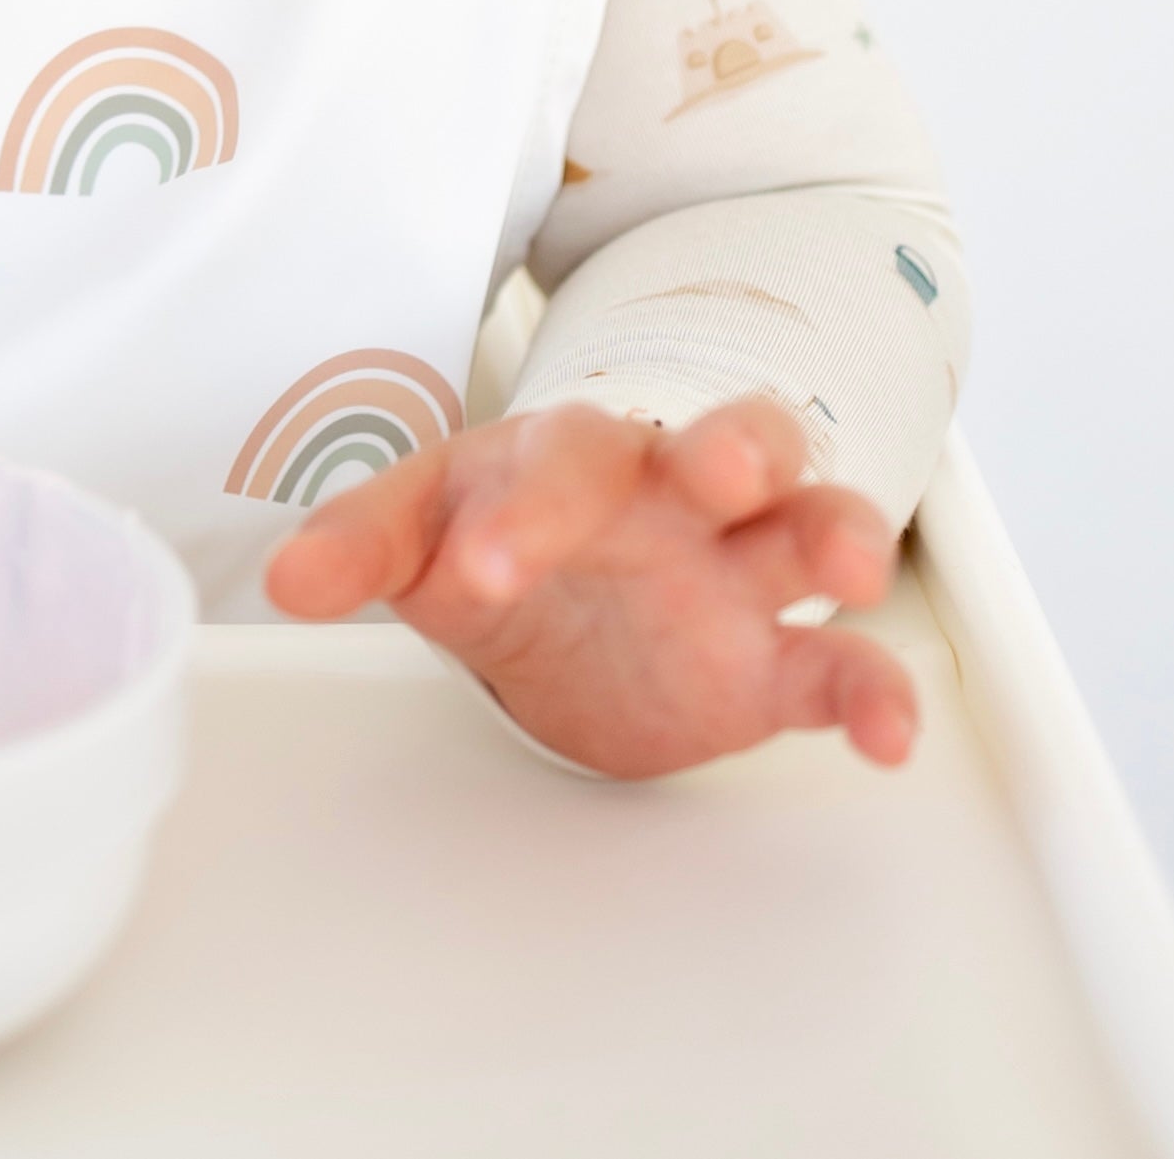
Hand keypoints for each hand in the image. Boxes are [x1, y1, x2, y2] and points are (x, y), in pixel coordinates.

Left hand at [261, 397, 915, 778]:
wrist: (545, 602)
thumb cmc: (490, 530)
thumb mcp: (417, 531)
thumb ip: (359, 546)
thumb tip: (287, 579)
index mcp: (574, 457)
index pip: (565, 456)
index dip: (530, 506)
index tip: (485, 567)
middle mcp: (672, 497)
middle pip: (733, 438)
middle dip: (734, 446)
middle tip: (712, 474)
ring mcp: (731, 573)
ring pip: (814, 521)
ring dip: (838, 535)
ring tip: (843, 570)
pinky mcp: (768, 663)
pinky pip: (840, 665)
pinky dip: (873, 691)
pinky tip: (886, 735)